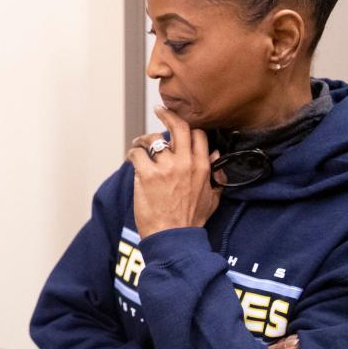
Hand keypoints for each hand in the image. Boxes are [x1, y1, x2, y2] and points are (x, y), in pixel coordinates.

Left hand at [126, 106, 221, 238]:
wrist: (174, 238)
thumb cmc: (191, 221)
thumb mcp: (212, 198)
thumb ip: (215, 176)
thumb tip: (216, 158)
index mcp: (202, 167)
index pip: (198, 134)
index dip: (188, 125)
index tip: (180, 121)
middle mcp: (185, 163)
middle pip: (179, 127)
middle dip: (168, 114)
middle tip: (160, 110)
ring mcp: (166, 168)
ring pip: (154, 139)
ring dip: (144, 139)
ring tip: (139, 144)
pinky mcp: (147, 175)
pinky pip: (137, 153)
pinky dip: (133, 153)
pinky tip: (132, 158)